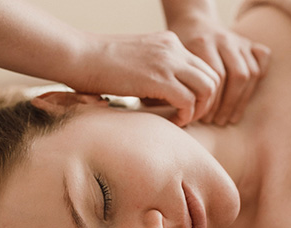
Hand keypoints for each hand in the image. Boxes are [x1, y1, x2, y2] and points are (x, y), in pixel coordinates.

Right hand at [68, 31, 219, 126]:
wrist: (78, 56)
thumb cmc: (96, 64)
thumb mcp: (133, 61)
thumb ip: (150, 71)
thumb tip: (153, 93)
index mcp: (168, 43)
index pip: (202, 67)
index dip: (200, 90)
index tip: (186, 106)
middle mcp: (173, 48)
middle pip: (212, 76)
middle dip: (207, 101)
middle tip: (191, 116)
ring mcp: (167, 61)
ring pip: (208, 87)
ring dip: (200, 109)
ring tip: (183, 120)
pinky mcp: (158, 78)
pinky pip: (188, 100)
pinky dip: (186, 115)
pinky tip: (174, 121)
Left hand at [167, 14, 270, 124]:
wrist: (190, 23)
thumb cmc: (176, 51)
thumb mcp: (168, 65)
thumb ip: (173, 84)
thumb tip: (178, 116)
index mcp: (200, 43)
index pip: (215, 78)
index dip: (210, 102)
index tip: (202, 118)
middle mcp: (222, 39)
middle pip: (236, 76)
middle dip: (227, 104)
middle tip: (217, 122)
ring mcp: (237, 40)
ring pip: (249, 72)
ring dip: (241, 100)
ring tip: (229, 118)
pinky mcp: (248, 41)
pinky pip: (262, 59)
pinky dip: (258, 77)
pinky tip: (244, 96)